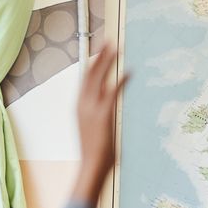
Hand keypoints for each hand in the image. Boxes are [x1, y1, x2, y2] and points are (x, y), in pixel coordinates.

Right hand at [73, 45, 127, 203]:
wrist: (91, 166)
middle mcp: (82, 103)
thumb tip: (105, 115)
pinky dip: (121, 81)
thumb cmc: (95, 152)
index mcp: (78, 105)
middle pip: (89, 72)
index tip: (100, 51)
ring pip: (98, 77)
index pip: (84, 78)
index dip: (92, 63)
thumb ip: (98, 117)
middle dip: (99, 55)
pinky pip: (112, 92)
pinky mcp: (103, 115)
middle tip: (108, 41)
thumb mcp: (94, 130)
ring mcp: (91, 108)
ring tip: (116, 47)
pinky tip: (129, 72)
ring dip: (108, 61)